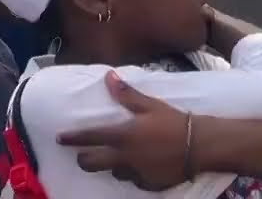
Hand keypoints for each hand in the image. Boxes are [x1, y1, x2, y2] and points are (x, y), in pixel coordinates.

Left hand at [57, 71, 189, 190]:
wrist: (202, 145)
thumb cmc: (174, 121)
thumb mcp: (149, 105)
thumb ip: (126, 94)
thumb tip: (108, 76)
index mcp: (122, 135)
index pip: (89, 137)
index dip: (72, 138)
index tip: (59, 138)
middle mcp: (125, 156)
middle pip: (92, 163)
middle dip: (83, 160)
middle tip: (82, 156)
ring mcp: (136, 172)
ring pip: (114, 172)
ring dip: (113, 166)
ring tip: (118, 158)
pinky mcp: (149, 184)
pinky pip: (134, 181)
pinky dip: (134, 174)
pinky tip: (140, 167)